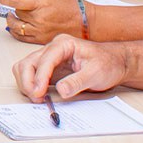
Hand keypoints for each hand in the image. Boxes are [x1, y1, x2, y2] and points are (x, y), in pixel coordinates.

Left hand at [0, 0, 87, 44]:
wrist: (86, 22)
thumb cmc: (72, 6)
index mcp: (42, 4)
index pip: (17, 1)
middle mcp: (40, 19)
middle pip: (16, 13)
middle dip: (15, 8)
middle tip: (18, 5)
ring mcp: (40, 31)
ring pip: (16, 26)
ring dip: (12, 20)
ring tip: (12, 16)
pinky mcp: (40, 41)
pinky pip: (21, 37)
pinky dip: (15, 32)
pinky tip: (17, 26)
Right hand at [13, 34, 132, 99]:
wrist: (116, 63)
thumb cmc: (108, 63)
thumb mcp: (96, 73)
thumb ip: (77, 82)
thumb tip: (61, 90)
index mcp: (64, 44)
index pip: (45, 59)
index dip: (39, 76)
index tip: (38, 92)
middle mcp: (53, 49)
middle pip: (29, 62)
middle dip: (28, 81)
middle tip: (36, 98)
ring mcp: (50, 59)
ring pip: (25, 68)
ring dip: (26, 83)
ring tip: (37, 98)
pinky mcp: (50, 70)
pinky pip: (31, 75)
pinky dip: (30, 85)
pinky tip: (40, 95)